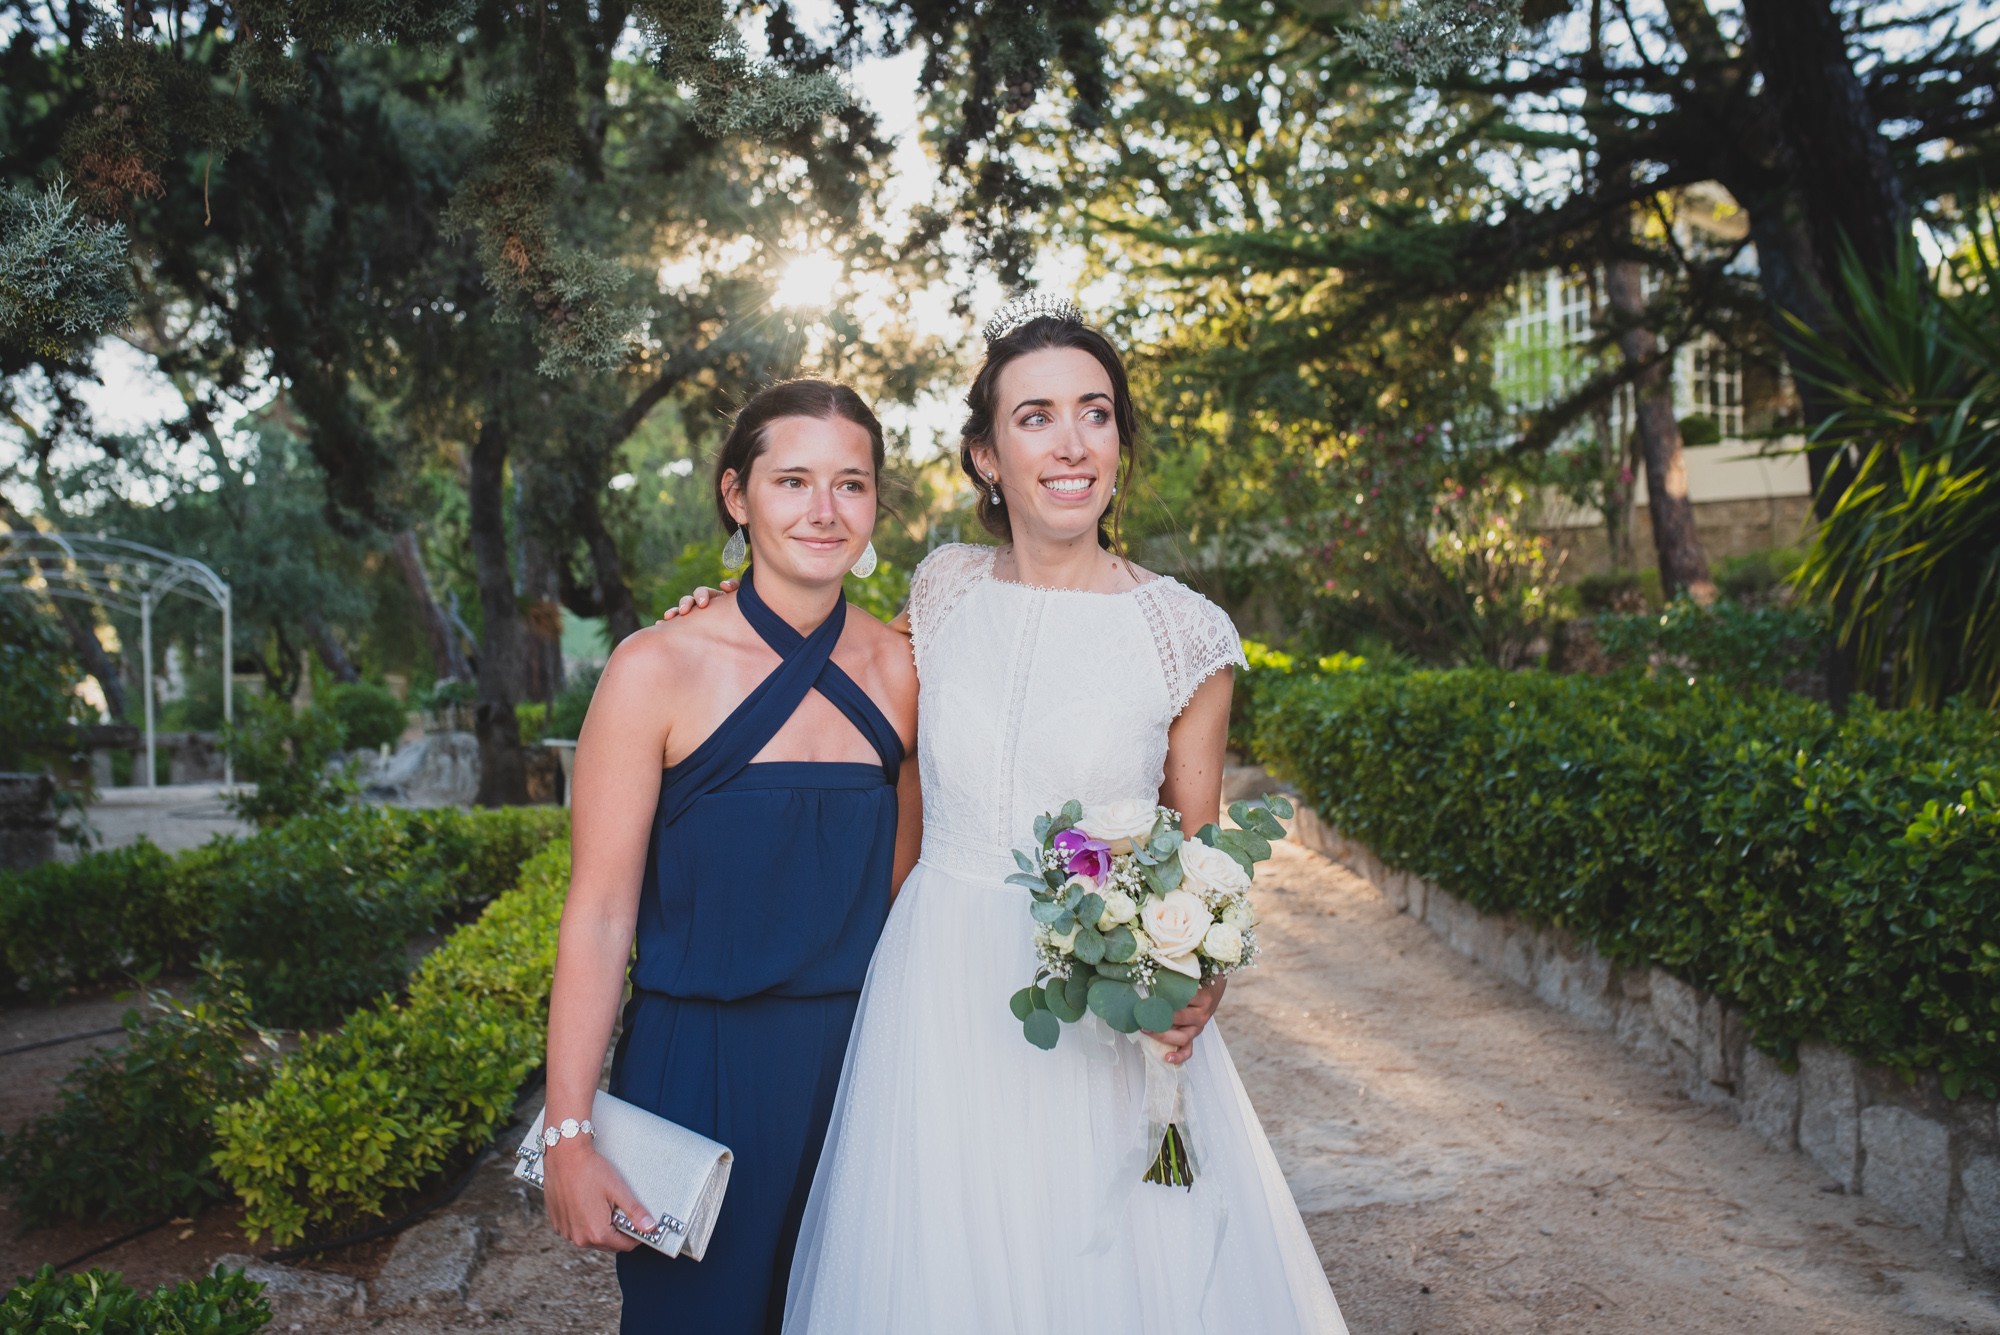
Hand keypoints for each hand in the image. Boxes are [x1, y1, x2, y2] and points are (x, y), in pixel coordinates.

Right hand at [541, 1137, 651, 1252]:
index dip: (635, 1236)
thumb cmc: (590, 1170)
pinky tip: (587, 1204)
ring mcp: (566, 1232)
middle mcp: (579, 1238)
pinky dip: (584, 1222)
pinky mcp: (558, 1223)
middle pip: (608, 1244)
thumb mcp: (618, 1190)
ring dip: (600, 1228)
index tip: (639, 1225)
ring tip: (603, 1205)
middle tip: (621, 1210)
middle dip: (618, 1232)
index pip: (624, 1245)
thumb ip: (635, 1212)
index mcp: (597, 1233)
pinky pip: (576, 1230)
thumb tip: (650, 1227)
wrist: (564, 1156)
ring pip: (591, 1238)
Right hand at [657, 580, 737, 622]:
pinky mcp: (687, 626)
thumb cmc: (740, 614)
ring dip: (674, 612)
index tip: (703, 604)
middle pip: (689, 600)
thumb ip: (734, 589)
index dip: (702, 596)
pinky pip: (675, 624)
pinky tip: (660, 625)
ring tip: (668, 617)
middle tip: (684, 612)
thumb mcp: (740, 601)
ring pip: (680, 611)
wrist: (737, 633)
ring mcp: (693, 615)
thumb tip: (723, 584)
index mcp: (713, 598)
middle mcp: (700, 605)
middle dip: (686, 604)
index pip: (703, 592)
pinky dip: (667, 623)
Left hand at [1153, 976, 1226, 1065]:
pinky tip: (1167, 1058)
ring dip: (1162, 1035)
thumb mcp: (1190, 978)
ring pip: (1182, 1037)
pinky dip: (1178, 1056)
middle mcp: (1201, 1015)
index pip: (1183, 998)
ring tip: (1146, 1030)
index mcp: (1202, 998)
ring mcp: (1197, 1028)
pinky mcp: (1193, 1037)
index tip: (1148, 995)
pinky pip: (1188, 1050)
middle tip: (1142, 1013)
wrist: (1212, 990)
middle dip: (1159, 1017)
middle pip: (1180, 1018)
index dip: (1164, 996)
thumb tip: (1151, 974)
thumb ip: (1175, 978)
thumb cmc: (1197, 983)